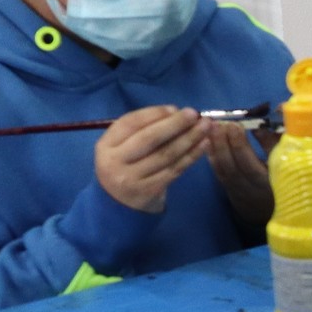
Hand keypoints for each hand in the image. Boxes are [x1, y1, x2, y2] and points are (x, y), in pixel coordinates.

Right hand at [95, 106, 209, 213]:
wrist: (120, 204)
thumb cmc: (126, 165)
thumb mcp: (122, 146)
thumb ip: (141, 129)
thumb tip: (174, 112)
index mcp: (105, 145)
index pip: (130, 123)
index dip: (154, 113)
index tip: (175, 108)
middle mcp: (114, 162)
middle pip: (149, 138)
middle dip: (175, 124)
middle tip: (194, 113)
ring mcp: (131, 179)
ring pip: (166, 154)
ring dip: (189, 138)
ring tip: (206, 126)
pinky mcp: (149, 191)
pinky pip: (175, 169)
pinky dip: (192, 155)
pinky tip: (204, 144)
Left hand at [205, 122, 274, 227]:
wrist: (272, 203)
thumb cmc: (283, 175)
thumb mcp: (285, 161)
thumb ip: (274, 144)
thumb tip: (259, 125)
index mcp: (268, 183)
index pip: (251, 166)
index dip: (241, 146)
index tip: (236, 126)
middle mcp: (250, 188)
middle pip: (233, 167)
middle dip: (224, 144)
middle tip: (219, 124)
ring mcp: (237, 189)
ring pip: (222, 169)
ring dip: (215, 147)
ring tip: (210, 127)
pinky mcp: (228, 187)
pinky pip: (217, 172)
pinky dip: (211, 155)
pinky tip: (206, 140)